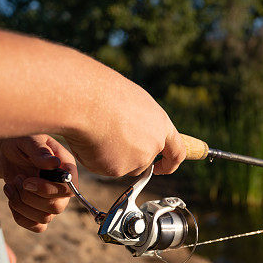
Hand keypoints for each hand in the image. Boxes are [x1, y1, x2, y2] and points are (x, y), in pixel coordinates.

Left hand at [0, 135, 77, 232]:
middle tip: (17, 180)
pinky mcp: (39, 211)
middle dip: (30, 197)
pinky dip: (21, 217)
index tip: (27, 181)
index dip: (48, 190)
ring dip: (22, 205)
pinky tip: (12, 199)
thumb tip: (53, 163)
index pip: (69, 190)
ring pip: (45, 218)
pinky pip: (37, 227)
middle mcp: (62, 188)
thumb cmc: (20, 143)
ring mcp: (52, 202)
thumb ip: (39, 150)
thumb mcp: (28, 140)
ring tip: (10, 186)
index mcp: (66, 169)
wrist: (5, 153)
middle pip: (57, 207)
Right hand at [63, 70, 186, 177]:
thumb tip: (128, 135)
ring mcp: (136, 160)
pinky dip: (93, 157)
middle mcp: (153, 145)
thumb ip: (137, 123)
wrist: (85, 100)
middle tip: (108, 142)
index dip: (170, 163)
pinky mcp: (117, 169)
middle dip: (128, 157)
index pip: (177, 152)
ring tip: (95, 130)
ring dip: (109, 155)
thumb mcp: (130, 102)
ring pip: (122, 165)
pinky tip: (88, 139)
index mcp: (161, 125)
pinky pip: (103, 167)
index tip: (162, 168)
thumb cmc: (104, 93)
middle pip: (143, 162)